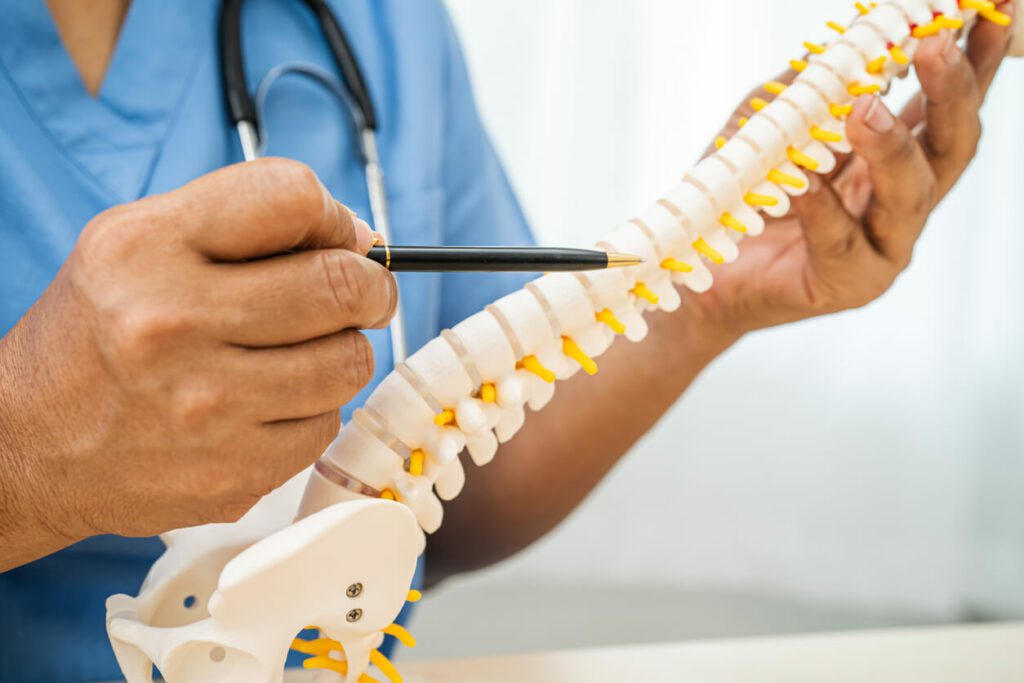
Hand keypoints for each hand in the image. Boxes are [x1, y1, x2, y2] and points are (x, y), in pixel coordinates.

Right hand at [0, 158, 395, 568]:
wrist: (28, 446)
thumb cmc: (98, 334)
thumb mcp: (139, 243)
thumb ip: (243, 222)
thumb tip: (362, 240)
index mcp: (145, 248)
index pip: (291, 197)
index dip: (334, 216)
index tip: (338, 239)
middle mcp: (172, 324)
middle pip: (341, 285)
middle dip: (369, 287)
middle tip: (361, 295)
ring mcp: (206, 407)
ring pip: (349, 362)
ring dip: (340, 351)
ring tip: (300, 351)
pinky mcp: (234, 472)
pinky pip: (326, 425)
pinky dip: (311, 409)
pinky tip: (267, 404)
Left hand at [692, 12, 1013, 339]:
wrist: (705, 280)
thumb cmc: (742, 205)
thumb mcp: (764, 133)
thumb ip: (797, 96)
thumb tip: (824, 56)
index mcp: (891, 162)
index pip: (944, 107)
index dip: (975, 60)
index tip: (994, 8)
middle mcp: (898, 204)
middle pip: (950, 147)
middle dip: (951, 93)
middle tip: (936, 45)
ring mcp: (880, 248)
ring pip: (909, 196)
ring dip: (892, 147)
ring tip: (864, 109)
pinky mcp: (846, 284)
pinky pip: (841, 242)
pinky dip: (825, 208)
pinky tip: (808, 184)